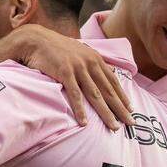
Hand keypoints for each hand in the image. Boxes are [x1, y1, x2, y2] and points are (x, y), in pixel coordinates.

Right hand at [2, 25, 133, 129]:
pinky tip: (85, 122)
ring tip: (114, 126)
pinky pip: (75, 94)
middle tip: (131, 122)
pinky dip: (80, 109)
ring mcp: (78, 68)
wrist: (36, 39)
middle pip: (108, 90)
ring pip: (95, 95)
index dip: (122, 96)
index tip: (130, 109)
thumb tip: (107, 70)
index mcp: (95, 58)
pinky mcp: (64, 73)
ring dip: (105, 112)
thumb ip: (92, 62)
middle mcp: (90, 63)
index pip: (113, 81)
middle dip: (120, 108)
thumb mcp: (79, 51)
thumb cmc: (55, 47)